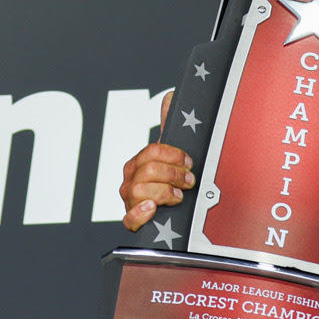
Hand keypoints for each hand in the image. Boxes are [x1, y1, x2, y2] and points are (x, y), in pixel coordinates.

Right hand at [120, 90, 193, 230]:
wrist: (167, 216)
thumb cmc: (167, 185)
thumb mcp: (169, 156)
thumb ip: (168, 128)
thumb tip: (170, 96)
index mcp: (136, 164)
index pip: (152, 151)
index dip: (174, 156)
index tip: (189, 162)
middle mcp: (129, 182)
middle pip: (148, 169)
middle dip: (173, 174)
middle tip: (189, 181)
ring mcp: (130, 202)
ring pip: (141, 191)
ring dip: (164, 193)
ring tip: (177, 196)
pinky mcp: (132, 222)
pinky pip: (129, 219)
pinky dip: (141, 213)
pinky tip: (153, 209)